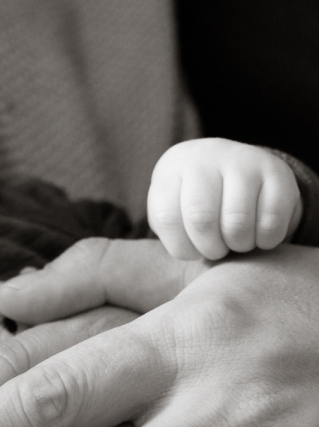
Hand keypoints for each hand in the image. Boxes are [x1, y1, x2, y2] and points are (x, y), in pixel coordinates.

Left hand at [148, 138, 301, 259]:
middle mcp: (205, 158)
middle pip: (201, 219)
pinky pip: (270, 221)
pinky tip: (259, 234)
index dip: (181, 247)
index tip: (191, 250)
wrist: (233, 171)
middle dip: (210, 248)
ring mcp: (242, 161)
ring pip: (237, 222)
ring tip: (236, 241)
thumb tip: (150, 268)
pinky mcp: (276, 172)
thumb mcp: (169, 213)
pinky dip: (265, 240)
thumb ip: (165, 232)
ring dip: (238, 245)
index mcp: (172, 170)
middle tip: (216, 249)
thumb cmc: (193, 206)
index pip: (167, 217)